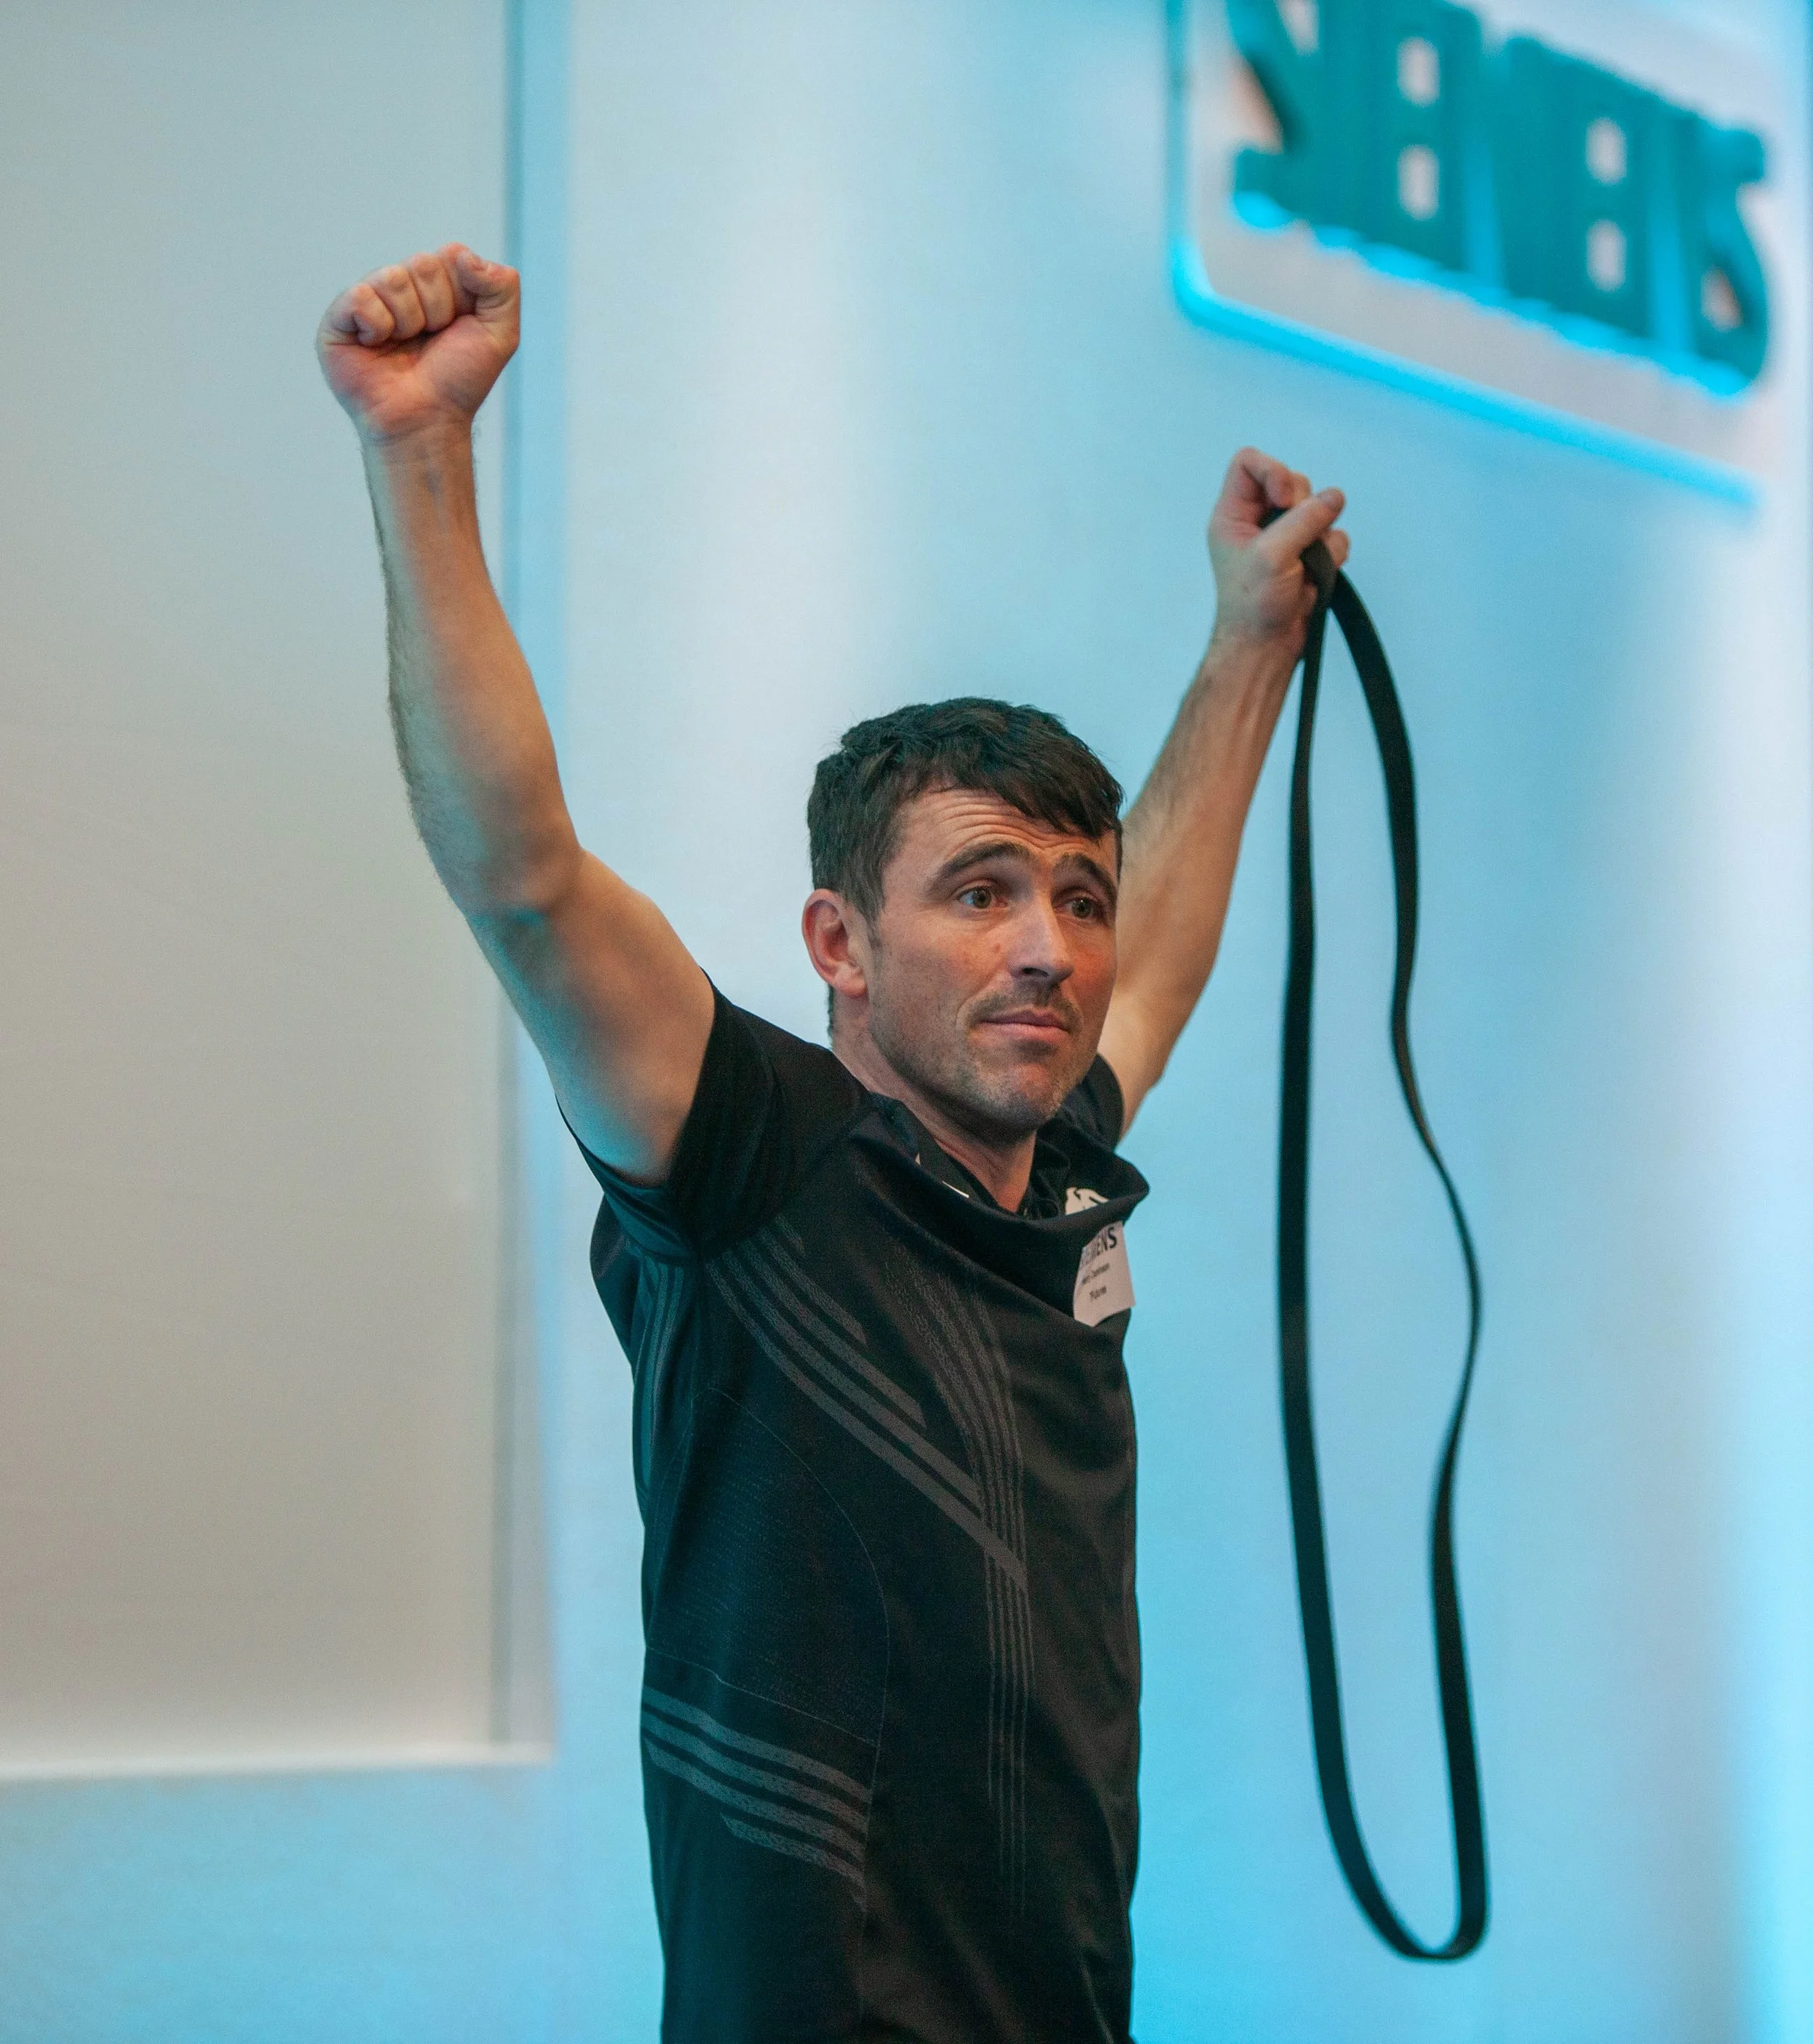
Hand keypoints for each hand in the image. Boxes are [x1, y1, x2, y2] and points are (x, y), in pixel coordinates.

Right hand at [316, 244, 518, 446]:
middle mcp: (402, 287)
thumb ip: (502, 287)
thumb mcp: (501, 334)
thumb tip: (462, 254)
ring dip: (409, 322)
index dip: (461, 296)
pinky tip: (376, 346)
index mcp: (437, 285)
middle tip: (431, 341)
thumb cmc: (459, 382)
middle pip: (422, 264)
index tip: (458, 328)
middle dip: (437, 310)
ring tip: (404, 347)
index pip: (451, 256)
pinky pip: (360, 295)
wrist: (427, 421)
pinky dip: (376, 326)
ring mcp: (369, 300)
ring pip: (392, 278)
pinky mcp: (339, 318)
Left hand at [1205, 447, 1349, 655]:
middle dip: (1302, 506)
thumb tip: (1333, 497)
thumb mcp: (1271, 555)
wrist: (1266, 647)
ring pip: (1318, 507)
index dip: (1272, 471)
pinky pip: (1333, 535)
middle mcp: (1258, 520)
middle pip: (1292, 481)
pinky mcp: (1308, 553)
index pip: (1248, 463)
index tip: (1283, 500)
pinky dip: (1331, 554)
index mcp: (1233, 514)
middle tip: (1295, 538)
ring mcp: (1285, 536)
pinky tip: (1316, 575)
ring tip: (1304, 564)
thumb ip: (1303, 520)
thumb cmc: (1252, 605)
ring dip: (1319, 534)